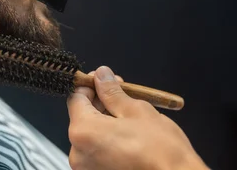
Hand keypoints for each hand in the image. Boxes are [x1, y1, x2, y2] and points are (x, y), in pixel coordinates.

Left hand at [67, 66, 207, 169]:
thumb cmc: (161, 150)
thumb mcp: (136, 110)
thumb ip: (112, 92)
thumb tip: (101, 75)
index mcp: (83, 132)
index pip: (75, 98)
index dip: (91, 86)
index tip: (105, 81)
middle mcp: (78, 153)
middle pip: (81, 117)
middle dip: (100, 103)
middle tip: (122, 94)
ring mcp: (86, 169)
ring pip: (90, 135)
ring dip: (105, 121)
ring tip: (129, 116)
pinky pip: (96, 152)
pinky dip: (107, 141)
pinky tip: (127, 135)